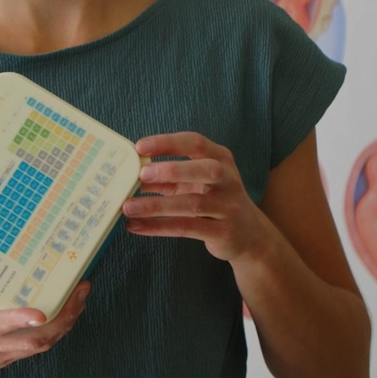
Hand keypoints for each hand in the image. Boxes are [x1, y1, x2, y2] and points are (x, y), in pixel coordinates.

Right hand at [0, 217, 90, 377]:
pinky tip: (65, 312)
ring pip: (37, 347)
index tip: (41, 311)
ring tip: (81, 296)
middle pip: (30, 340)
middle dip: (61, 318)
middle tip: (81, 289)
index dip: (17, 321)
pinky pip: (33, 350)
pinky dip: (53, 333)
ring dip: (64, 325)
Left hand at [123, 132, 275, 263]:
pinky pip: (187, 228)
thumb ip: (168, 177)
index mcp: (221, 158)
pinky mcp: (222, 232)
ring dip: (156, 205)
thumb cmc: (215, 200)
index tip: (140, 146)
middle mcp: (229, 180)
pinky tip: (136, 226)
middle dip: (172, 170)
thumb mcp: (195, 182)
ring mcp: (228, 207)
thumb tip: (131, 174)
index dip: (168, 143)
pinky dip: (158, 227)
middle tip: (141, 174)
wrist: (249, 234)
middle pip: (206, 170)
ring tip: (128, 207)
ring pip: (192, 204)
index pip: (196, 143)